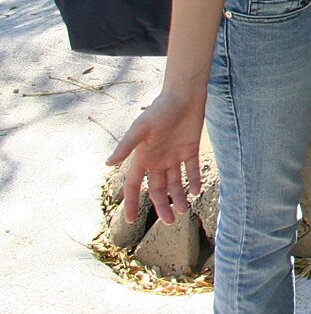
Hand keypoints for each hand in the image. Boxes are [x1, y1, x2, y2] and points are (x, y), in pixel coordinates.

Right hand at [106, 88, 206, 223]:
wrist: (184, 95)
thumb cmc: (159, 110)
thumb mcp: (141, 129)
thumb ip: (126, 147)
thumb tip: (108, 164)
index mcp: (143, 158)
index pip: (135, 185)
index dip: (132, 202)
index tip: (130, 220)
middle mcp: (158, 160)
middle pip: (158, 189)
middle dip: (163, 206)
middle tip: (171, 221)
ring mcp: (174, 155)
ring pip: (176, 182)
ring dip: (180, 196)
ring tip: (185, 210)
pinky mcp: (191, 149)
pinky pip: (192, 169)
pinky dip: (194, 180)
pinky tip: (196, 190)